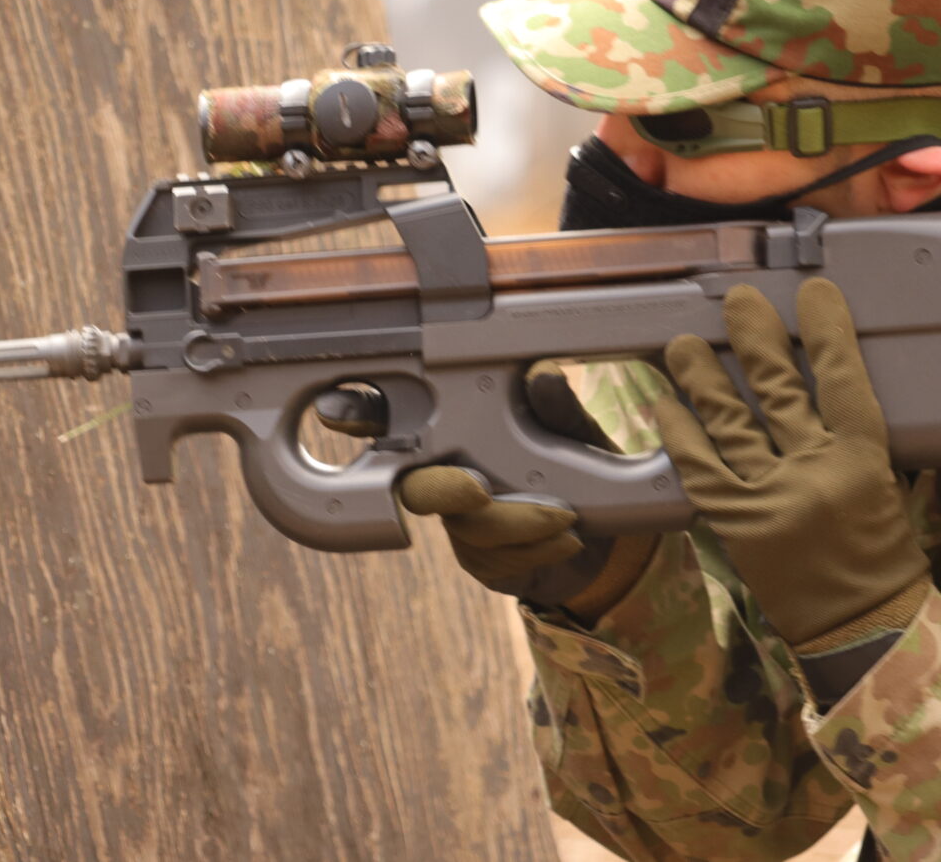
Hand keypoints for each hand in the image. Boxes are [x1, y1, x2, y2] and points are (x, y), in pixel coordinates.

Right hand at [314, 362, 654, 610]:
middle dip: (445, 490)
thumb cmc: (574, 461)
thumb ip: (557, 407)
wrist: (603, 530)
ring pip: (468, 530)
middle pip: (415, 489)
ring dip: (518, 525)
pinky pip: (495, 563)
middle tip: (478, 489)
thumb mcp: (575, 428)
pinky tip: (566, 541)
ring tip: (566, 518)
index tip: (337, 411)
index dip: (355, 415)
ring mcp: (457, 524)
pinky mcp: (481, 562)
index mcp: (452, 429)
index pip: (389, 419)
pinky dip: (536, 552)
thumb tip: (544, 377)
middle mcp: (442, 477)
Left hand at [655, 278, 929, 653]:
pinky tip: (666, 406)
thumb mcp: (882, 488)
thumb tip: (814, 385)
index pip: (847, 380)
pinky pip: (700, 468)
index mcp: (865, 460)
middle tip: (738, 301)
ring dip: (703, 378)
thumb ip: (847, 440)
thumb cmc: (878, 557)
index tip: (813, 292)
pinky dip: (681, 434)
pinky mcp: (737, 524)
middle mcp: (817, 472)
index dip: (829, 332)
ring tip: (684, 345)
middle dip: (755, 340)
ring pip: (731, 422)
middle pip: (780, 390)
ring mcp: (772, 497)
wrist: (861, 630)